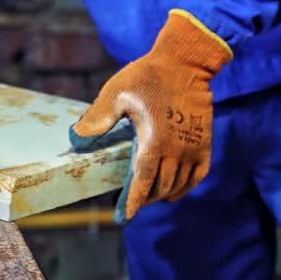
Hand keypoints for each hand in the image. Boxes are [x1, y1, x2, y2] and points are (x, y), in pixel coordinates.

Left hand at [69, 10, 231, 222]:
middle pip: (160, 189)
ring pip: (179, 185)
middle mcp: (177, 149)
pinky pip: (198, 175)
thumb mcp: (116, 93)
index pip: (143, 183)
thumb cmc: (148, 75)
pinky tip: (174, 189)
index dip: (133, 203)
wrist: (186, 61)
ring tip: (148, 197)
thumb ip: (97, 119)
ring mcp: (194, 147)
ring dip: (163, 195)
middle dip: (144, 200)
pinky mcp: (205, 142)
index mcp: (154, 141)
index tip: (122, 218)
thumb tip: (76, 140)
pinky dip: (186, 187)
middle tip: (130, 203)